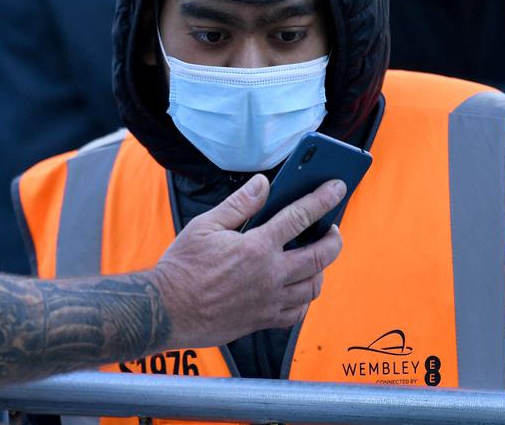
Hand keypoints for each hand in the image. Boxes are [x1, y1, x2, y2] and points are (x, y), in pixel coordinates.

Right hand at [152, 175, 344, 348]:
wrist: (166, 310)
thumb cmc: (182, 266)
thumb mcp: (205, 226)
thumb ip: (239, 205)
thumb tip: (262, 184)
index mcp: (256, 247)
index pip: (300, 216)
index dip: (322, 199)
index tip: (337, 188)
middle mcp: (269, 275)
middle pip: (319, 256)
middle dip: (333, 240)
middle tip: (333, 230)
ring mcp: (269, 301)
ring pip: (313, 286)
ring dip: (321, 270)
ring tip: (316, 258)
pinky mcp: (262, 320)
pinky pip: (297, 312)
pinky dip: (304, 299)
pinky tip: (298, 288)